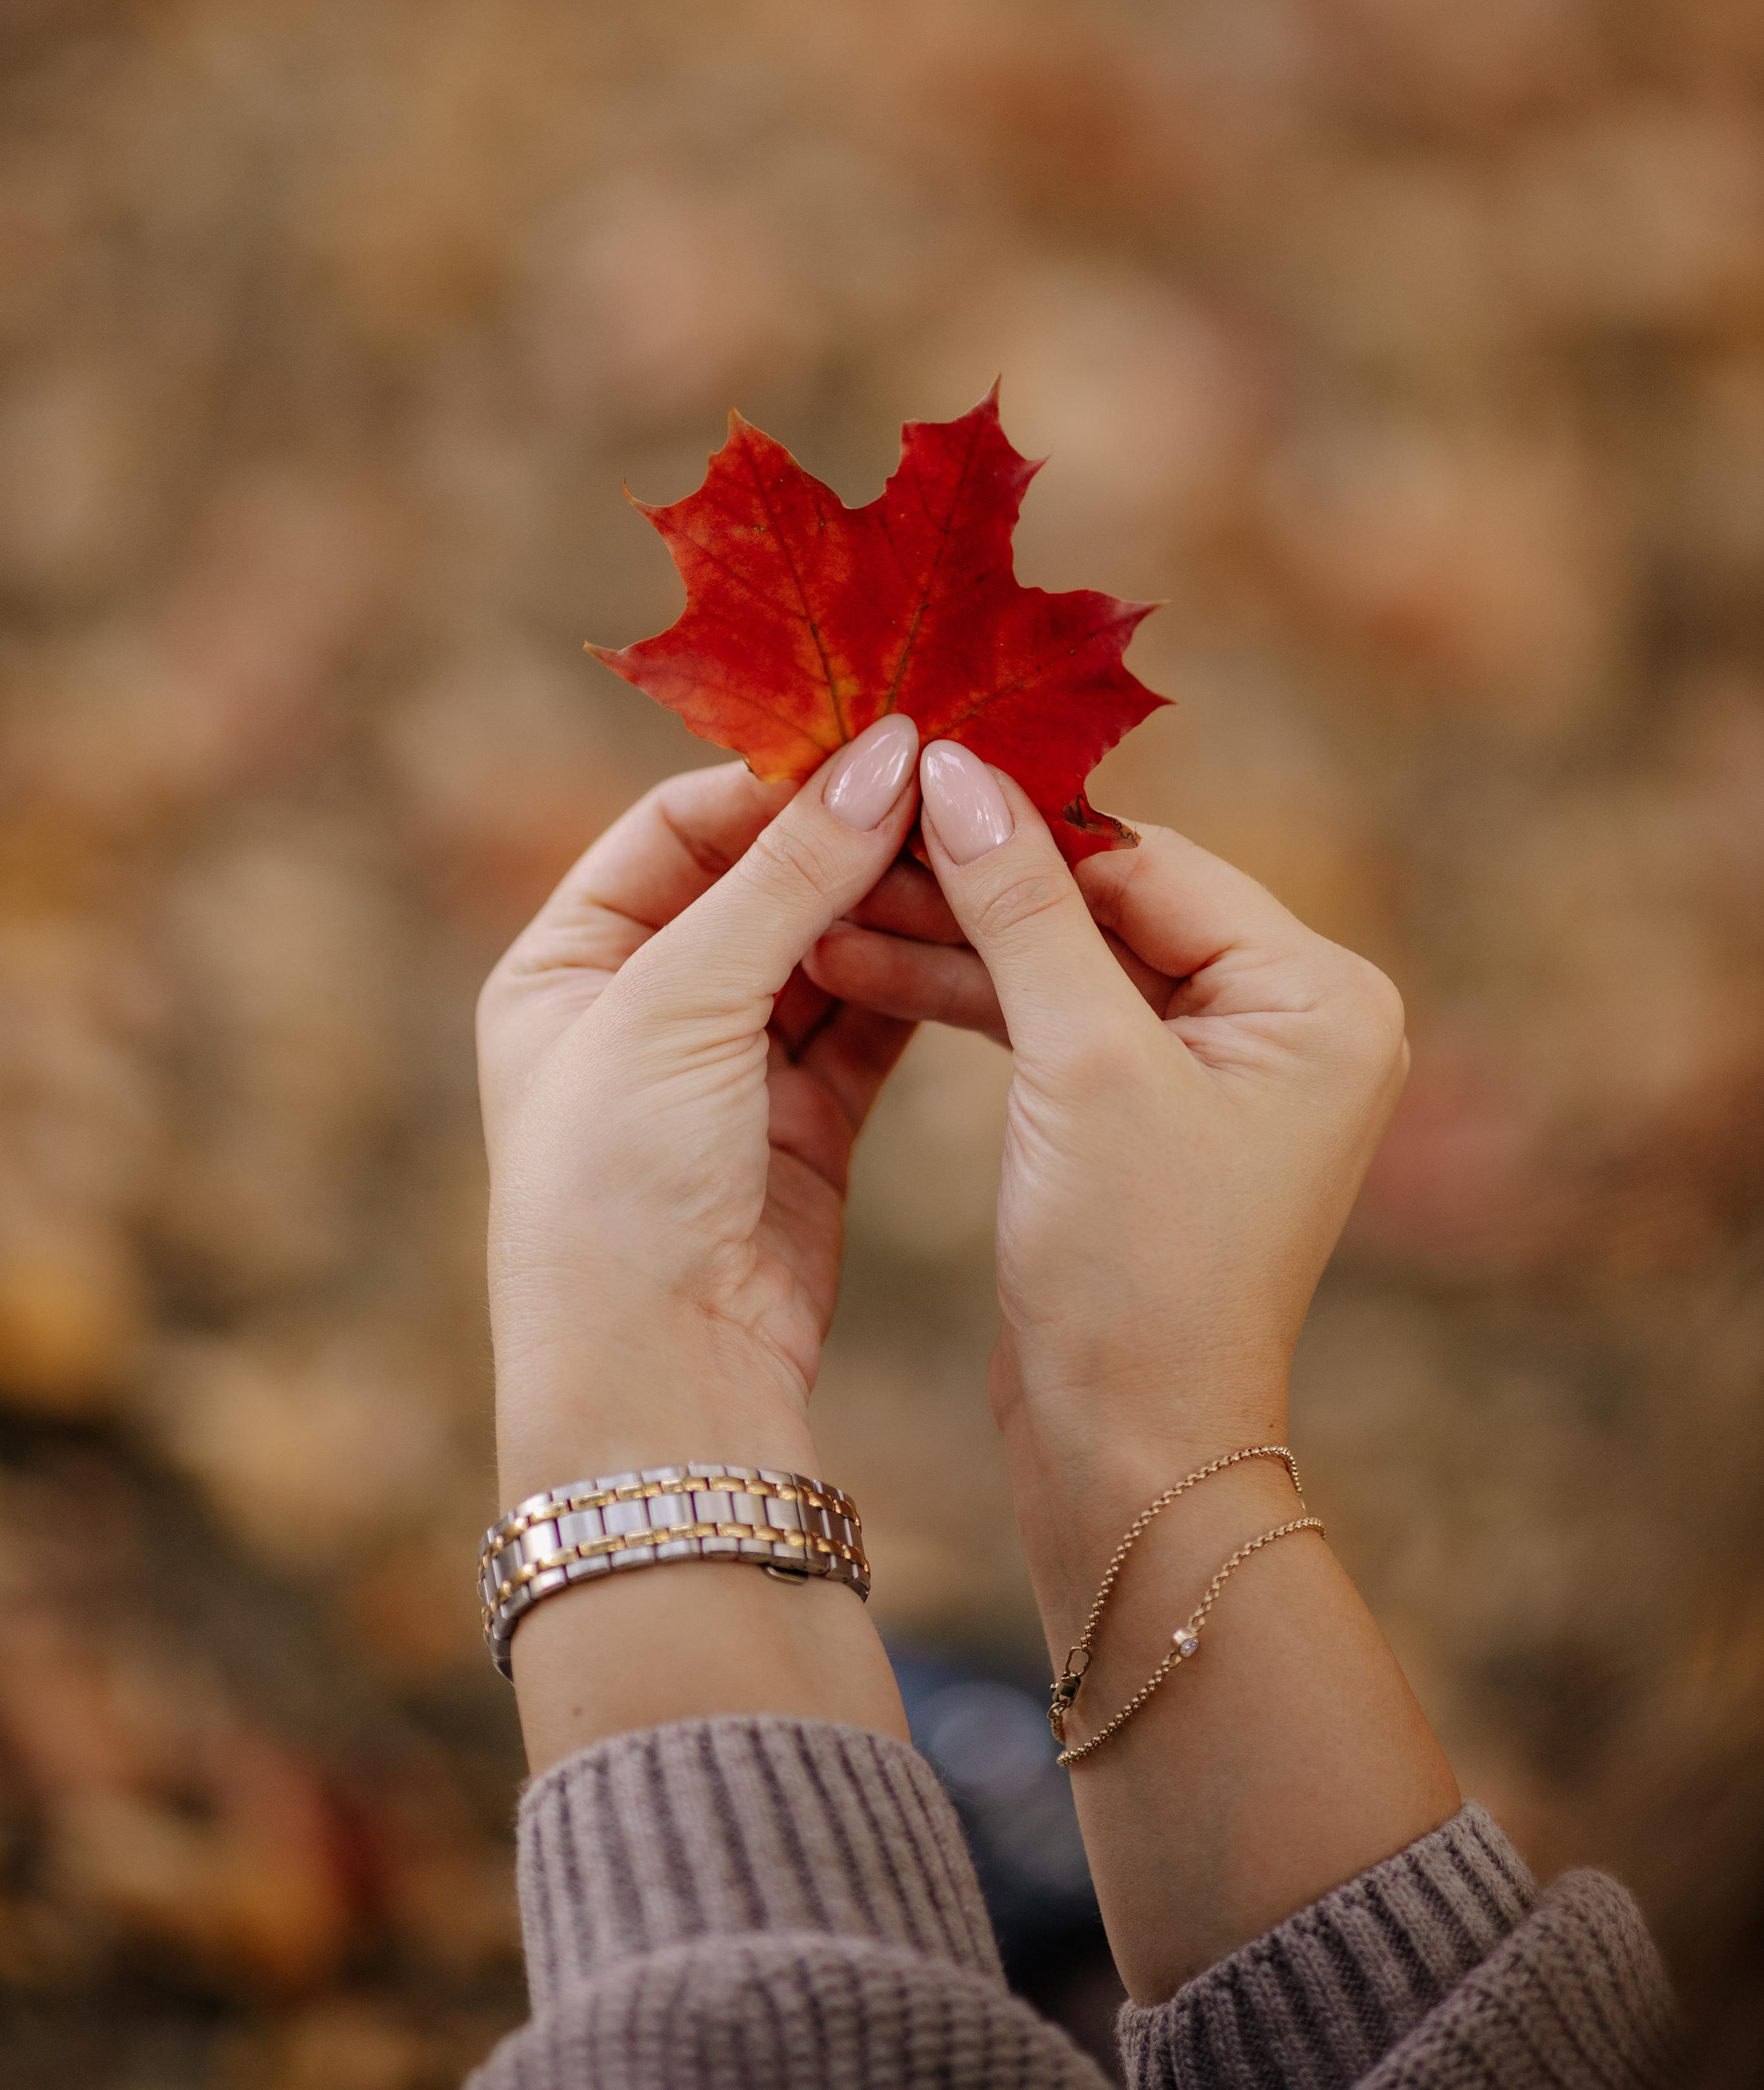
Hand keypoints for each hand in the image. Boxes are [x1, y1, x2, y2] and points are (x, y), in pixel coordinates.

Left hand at [478, 718, 922, 1507]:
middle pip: (758, 884)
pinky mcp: (802, 1126)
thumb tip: (890, 750)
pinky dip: (914, 979)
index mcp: (563, 965)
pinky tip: (972, 930)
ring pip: (823, 952)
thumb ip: (787, 876)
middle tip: (954, 784)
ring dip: (891, 903)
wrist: (659, 1385)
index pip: (675, 828)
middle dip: (848, 836)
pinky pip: (866, 1025)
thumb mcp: (682, 1006)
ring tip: (978, 847)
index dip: (774, 781)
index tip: (882, 740)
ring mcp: (723, 1070)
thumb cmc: (619, 1187)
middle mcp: (637, 1008)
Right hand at [803, 744, 1409, 1570]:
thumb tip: (958, 769)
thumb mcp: (1078, 1065)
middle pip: (1107, 904)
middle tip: (854, 834)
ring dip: (953, 939)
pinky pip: (1056, 1022)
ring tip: (830, 904)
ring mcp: (1220, 1068)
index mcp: (1319, 994)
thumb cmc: (1133, 1271)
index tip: (907, 772)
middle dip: (975, 882)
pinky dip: (970, 999)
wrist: (1128, 1455)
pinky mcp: (1149, 1112)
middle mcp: (1288, 1019)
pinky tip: (866, 962)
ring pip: (1067, 962)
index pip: (1151, 862)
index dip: (1023, 820)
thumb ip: (1023, 907)